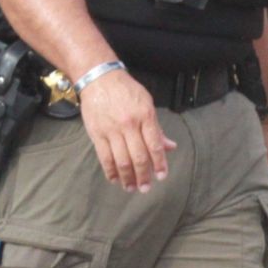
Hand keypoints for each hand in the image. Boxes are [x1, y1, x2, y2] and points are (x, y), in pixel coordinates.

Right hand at [78, 70, 176, 193]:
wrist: (99, 78)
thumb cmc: (126, 90)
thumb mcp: (147, 104)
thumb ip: (157, 128)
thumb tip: (170, 147)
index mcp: (145, 116)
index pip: (155, 146)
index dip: (160, 163)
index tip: (162, 176)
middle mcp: (129, 125)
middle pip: (138, 157)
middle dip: (144, 176)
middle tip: (146, 188)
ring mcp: (112, 130)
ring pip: (121, 160)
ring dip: (128, 178)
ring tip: (131, 188)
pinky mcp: (97, 134)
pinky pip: (104, 157)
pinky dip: (111, 171)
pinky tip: (115, 179)